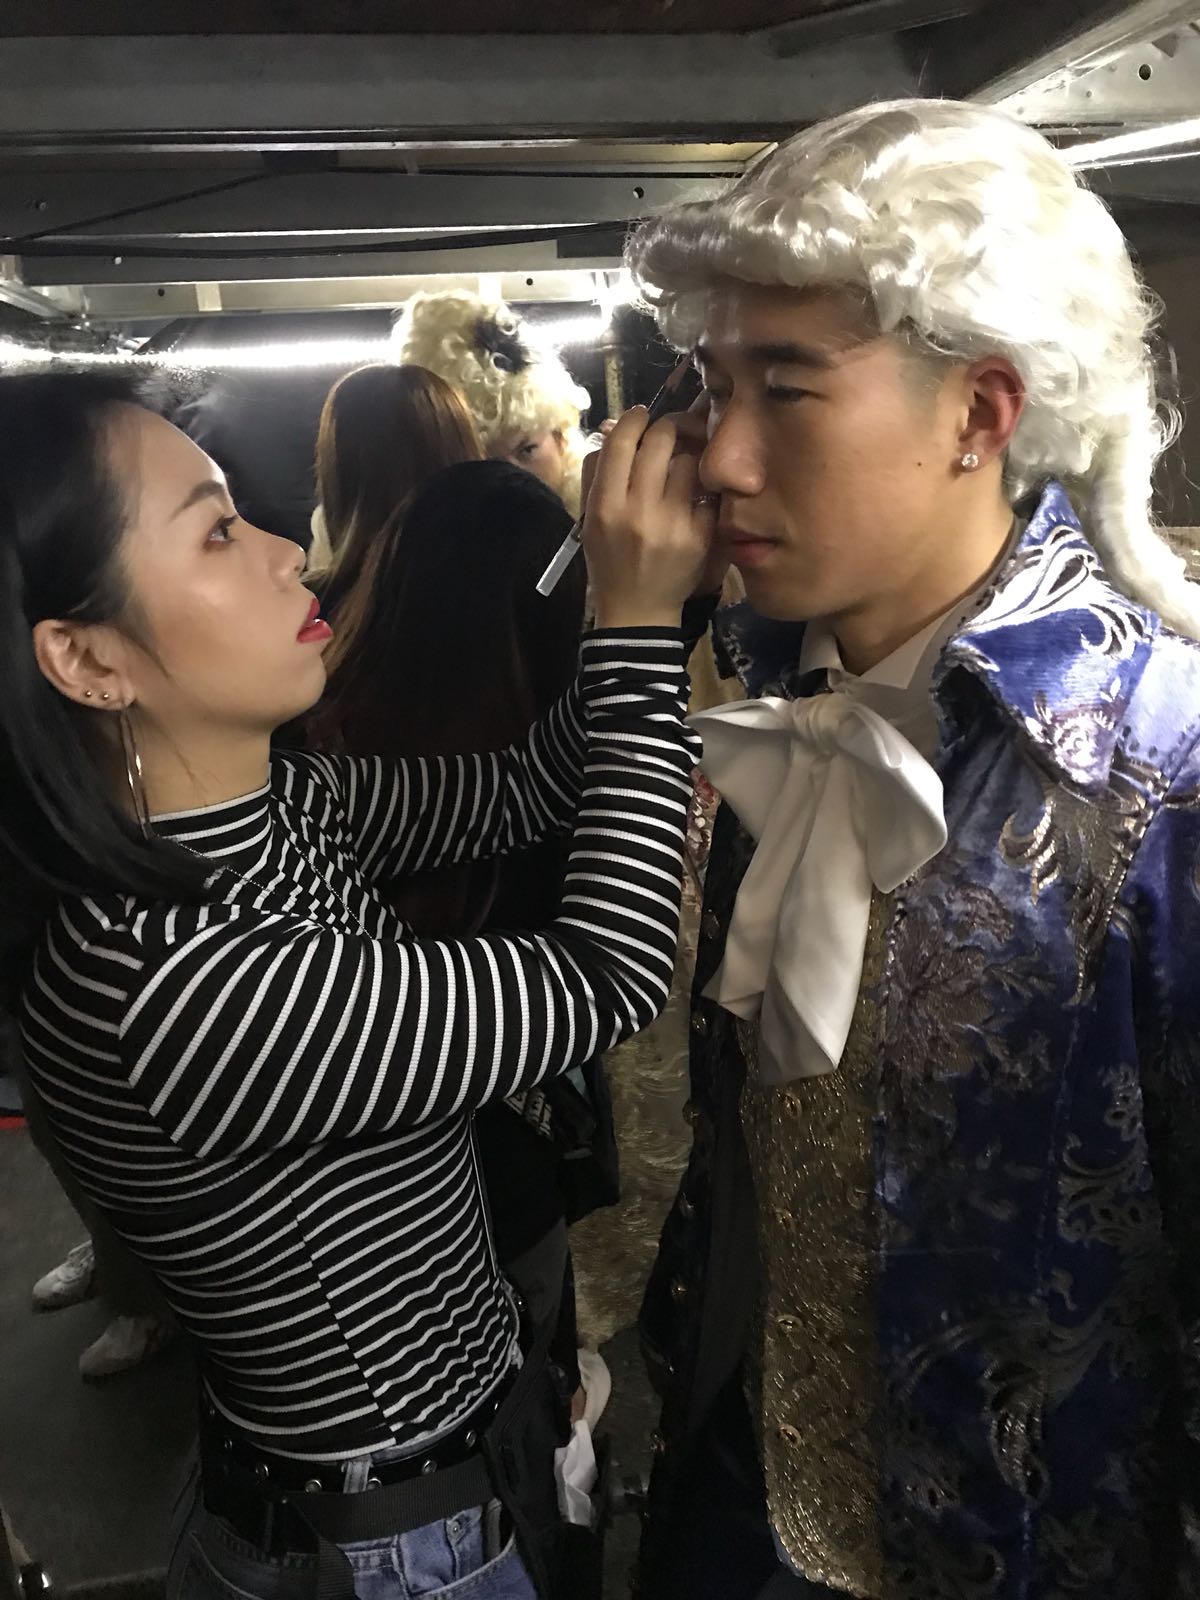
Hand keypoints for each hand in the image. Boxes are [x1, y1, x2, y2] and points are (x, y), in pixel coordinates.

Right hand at [583, 406, 718, 630]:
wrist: (637, 611)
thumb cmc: (609, 561)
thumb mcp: (589, 519)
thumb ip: (596, 472)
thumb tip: (614, 427)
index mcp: (605, 505)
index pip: (623, 440)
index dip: (634, 419)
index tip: (640, 417)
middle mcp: (639, 510)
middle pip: (662, 439)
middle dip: (666, 429)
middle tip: (666, 435)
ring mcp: (673, 522)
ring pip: (689, 461)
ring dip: (685, 458)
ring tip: (679, 469)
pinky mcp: (700, 535)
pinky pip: (706, 492)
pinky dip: (700, 489)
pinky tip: (693, 496)